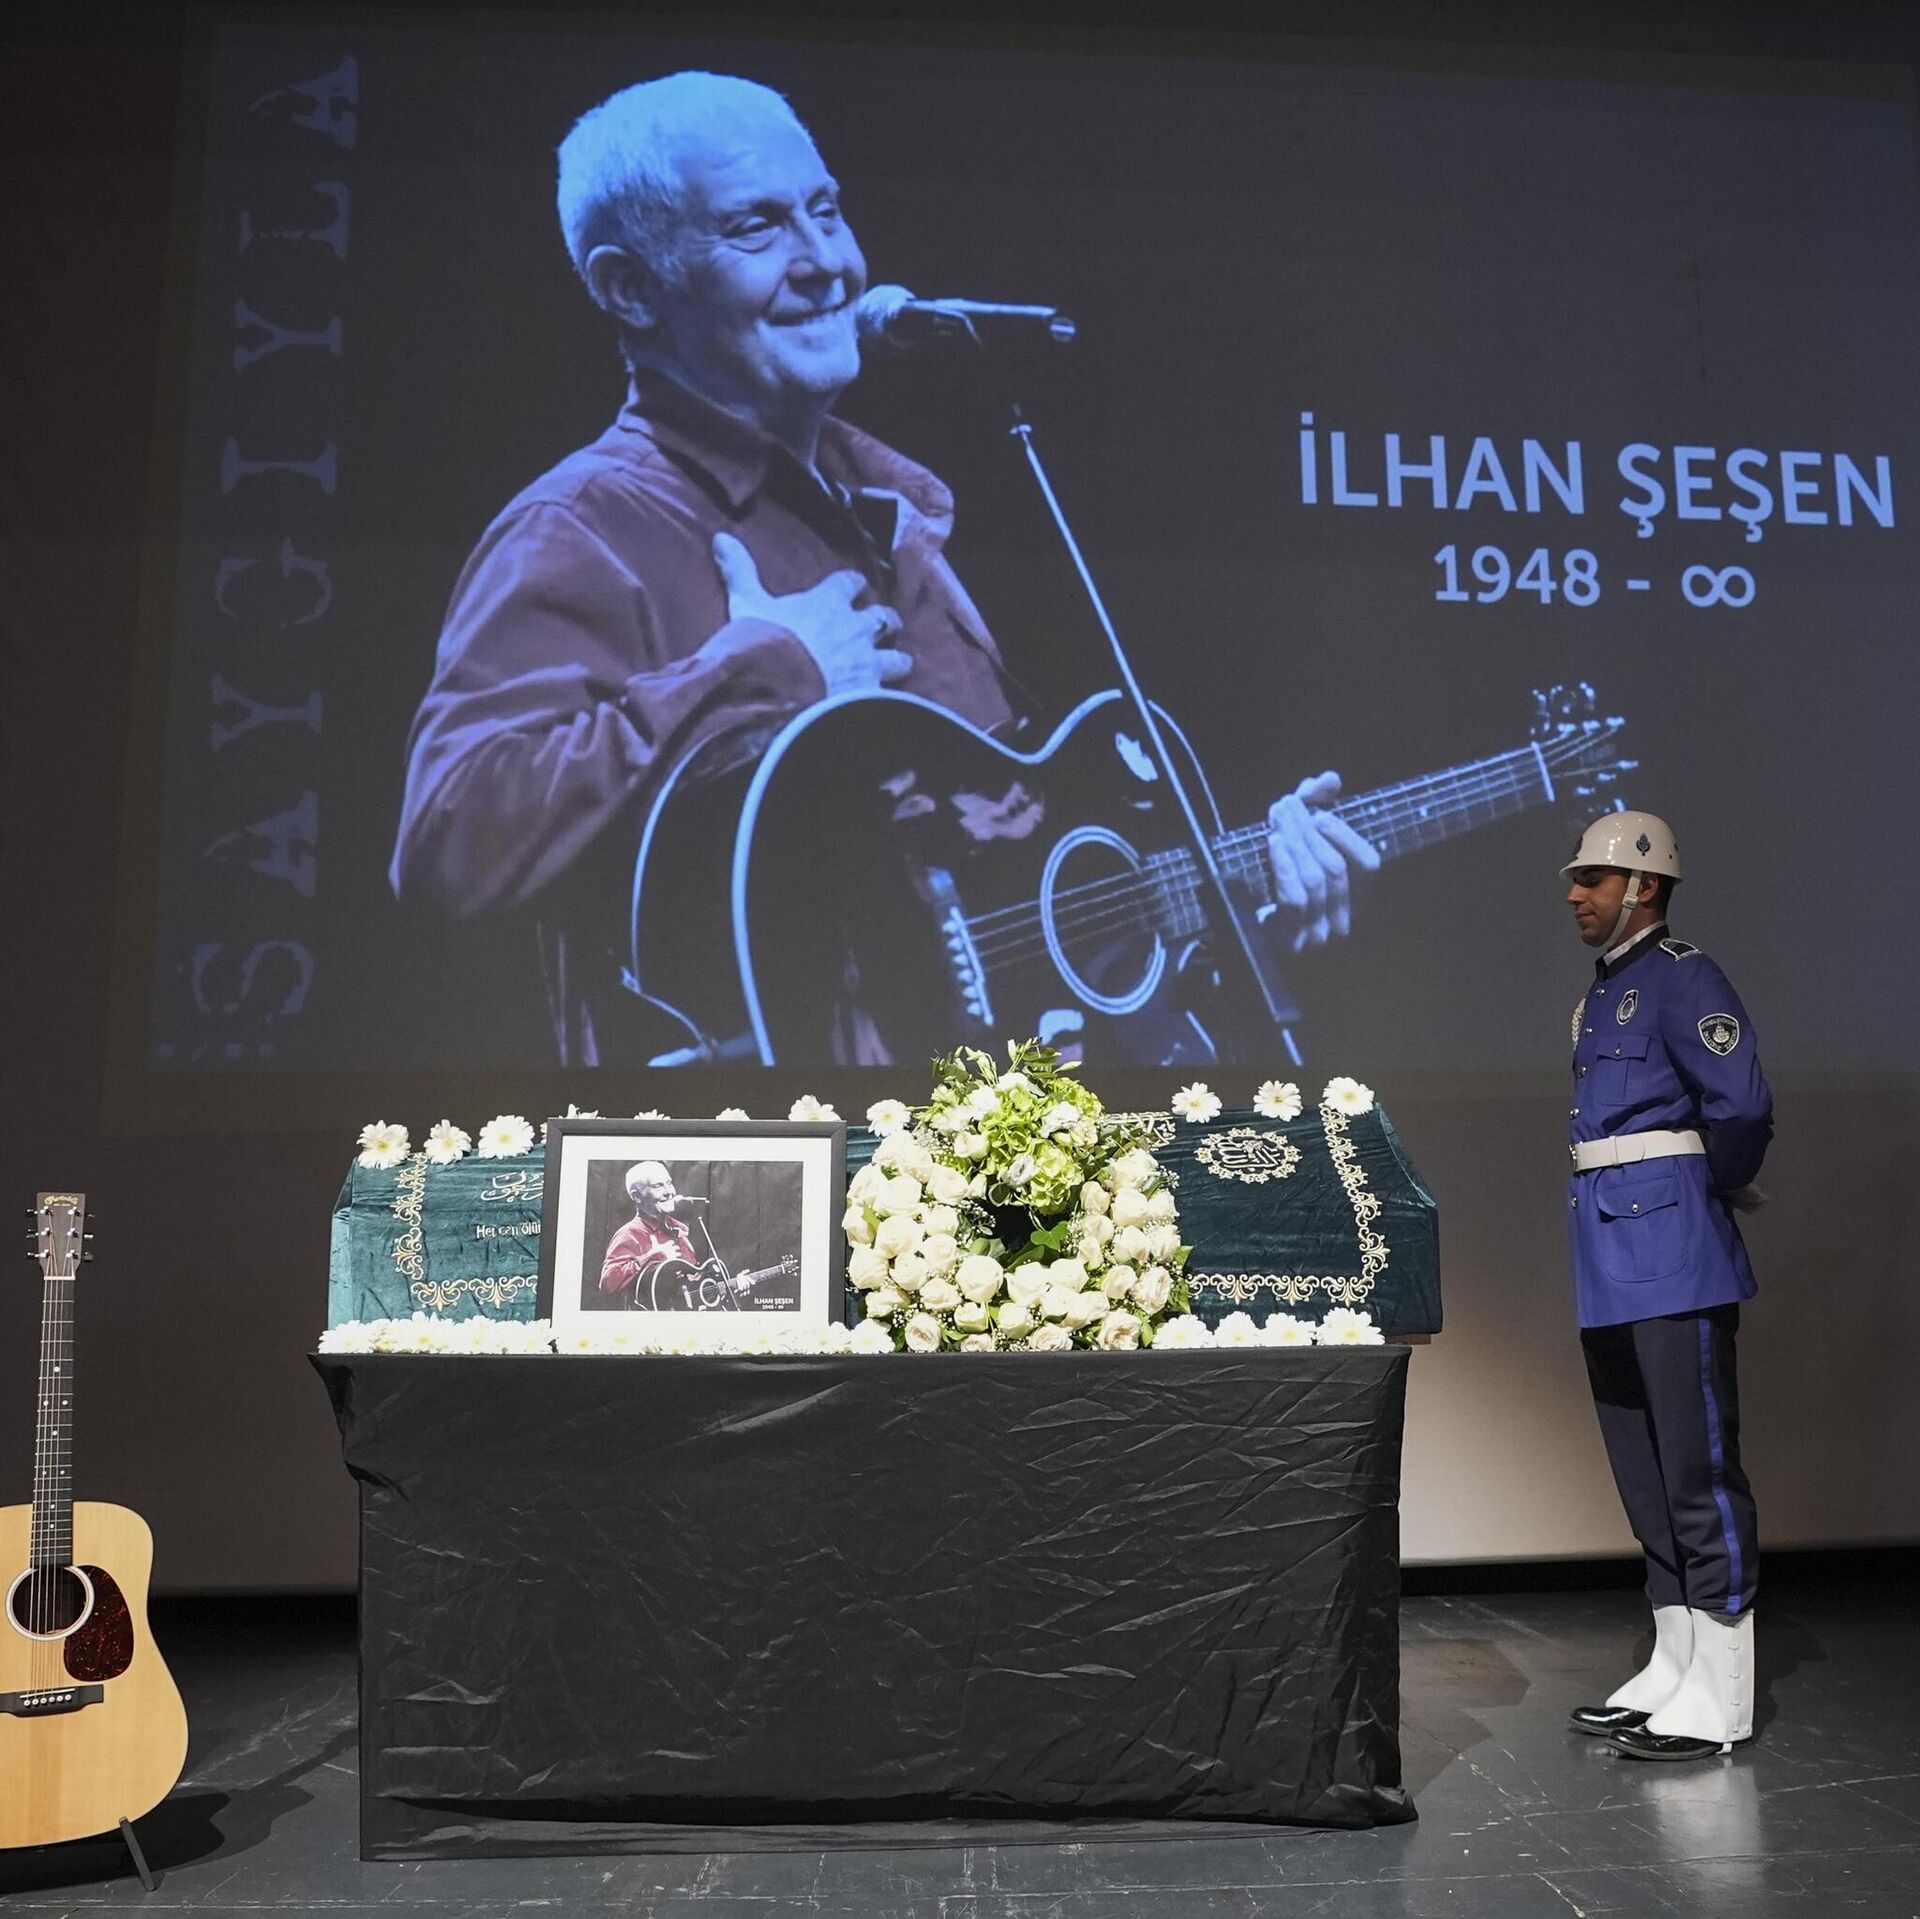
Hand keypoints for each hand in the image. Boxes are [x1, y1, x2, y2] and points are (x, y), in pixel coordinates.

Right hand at [712, 532, 911, 695]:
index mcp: (829, 601)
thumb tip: (721, 538)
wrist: (783, 690)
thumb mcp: (747, 605)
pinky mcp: (872, 695)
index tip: (853, 586)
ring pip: (898, 657)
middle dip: (883, 621)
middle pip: (882, 617)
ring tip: (894, 665)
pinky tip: (886, 702)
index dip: (853, 584)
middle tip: (880, 626)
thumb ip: (739, 572)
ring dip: (896, 660)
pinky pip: (893, 694)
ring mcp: (868, 662)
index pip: (851, 582)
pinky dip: (890, 697)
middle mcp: (856, 628)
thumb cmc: (765, 643)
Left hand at [1265, 771, 1380, 951]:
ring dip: (1295, 842)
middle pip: (1335, 866)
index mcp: (1354, 898)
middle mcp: (1343, 919)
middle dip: (1309, 831)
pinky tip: (1274, 843)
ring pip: (1315, 879)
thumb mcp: (1296, 839)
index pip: (1369, 864)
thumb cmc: (1275, 881)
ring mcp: (1319, 935)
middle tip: (1286, 806)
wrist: (1241, 932)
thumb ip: (1315, 804)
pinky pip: (1295, 898)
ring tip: (1278, 817)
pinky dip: (1284, 866)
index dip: (1346, 836)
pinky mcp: (1292, 941)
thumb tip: (1330, 778)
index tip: (1320, 814)